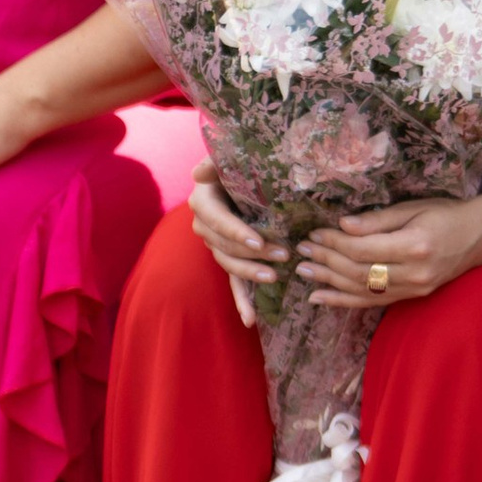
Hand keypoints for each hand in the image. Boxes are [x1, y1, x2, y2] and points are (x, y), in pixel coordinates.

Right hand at [188, 162, 287, 328]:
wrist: (240, 179)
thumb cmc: (236, 167)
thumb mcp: (226, 160)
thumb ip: (213, 162)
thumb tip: (198, 173)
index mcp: (203, 203)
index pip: (217, 220)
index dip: (235, 233)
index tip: (257, 242)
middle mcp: (205, 227)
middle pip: (223, 246)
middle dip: (252, 255)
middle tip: (283, 255)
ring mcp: (216, 245)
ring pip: (229, 265)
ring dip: (251, 273)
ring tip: (275, 277)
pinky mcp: (229, 259)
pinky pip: (232, 283)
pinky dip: (241, 302)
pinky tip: (250, 320)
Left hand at [299, 194, 481, 311]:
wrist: (476, 237)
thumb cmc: (444, 215)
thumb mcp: (412, 208)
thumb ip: (377, 220)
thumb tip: (343, 225)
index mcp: (414, 246)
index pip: (362, 249)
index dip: (334, 242)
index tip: (315, 233)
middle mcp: (413, 273)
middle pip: (358, 271)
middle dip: (326, 260)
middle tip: (302, 251)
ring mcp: (412, 290)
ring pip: (360, 290)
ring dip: (327, 282)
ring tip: (303, 271)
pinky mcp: (409, 298)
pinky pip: (371, 302)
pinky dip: (342, 301)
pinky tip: (319, 298)